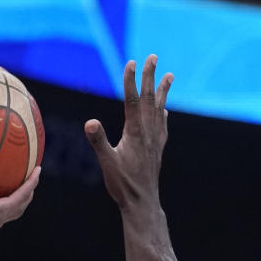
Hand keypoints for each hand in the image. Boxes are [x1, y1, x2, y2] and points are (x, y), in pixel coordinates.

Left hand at [0, 166, 40, 250]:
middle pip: (7, 204)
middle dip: (14, 193)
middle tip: (19, 179)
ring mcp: (3, 212)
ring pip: (20, 200)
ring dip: (28, 189)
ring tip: (34, 174)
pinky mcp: (8, 208)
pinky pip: (22, 192)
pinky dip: (31, 182)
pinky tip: (38, 169)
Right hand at [85, 55, 172, 208]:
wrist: (142, 204)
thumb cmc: (123, 186)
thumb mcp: (107, 164)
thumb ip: (99, 142)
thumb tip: (90, 122)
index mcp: (135, 133)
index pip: (133, 100)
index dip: (131, 80)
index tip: (131, 62)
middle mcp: (148, 133)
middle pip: (150, 99)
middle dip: (150, 76)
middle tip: (153, 56)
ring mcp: (154, 141)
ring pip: (159, 109)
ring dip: (163, 91)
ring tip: (170, 75)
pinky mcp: (156, 150)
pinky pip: (162, 126)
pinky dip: (163, 113)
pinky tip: (164, 110)